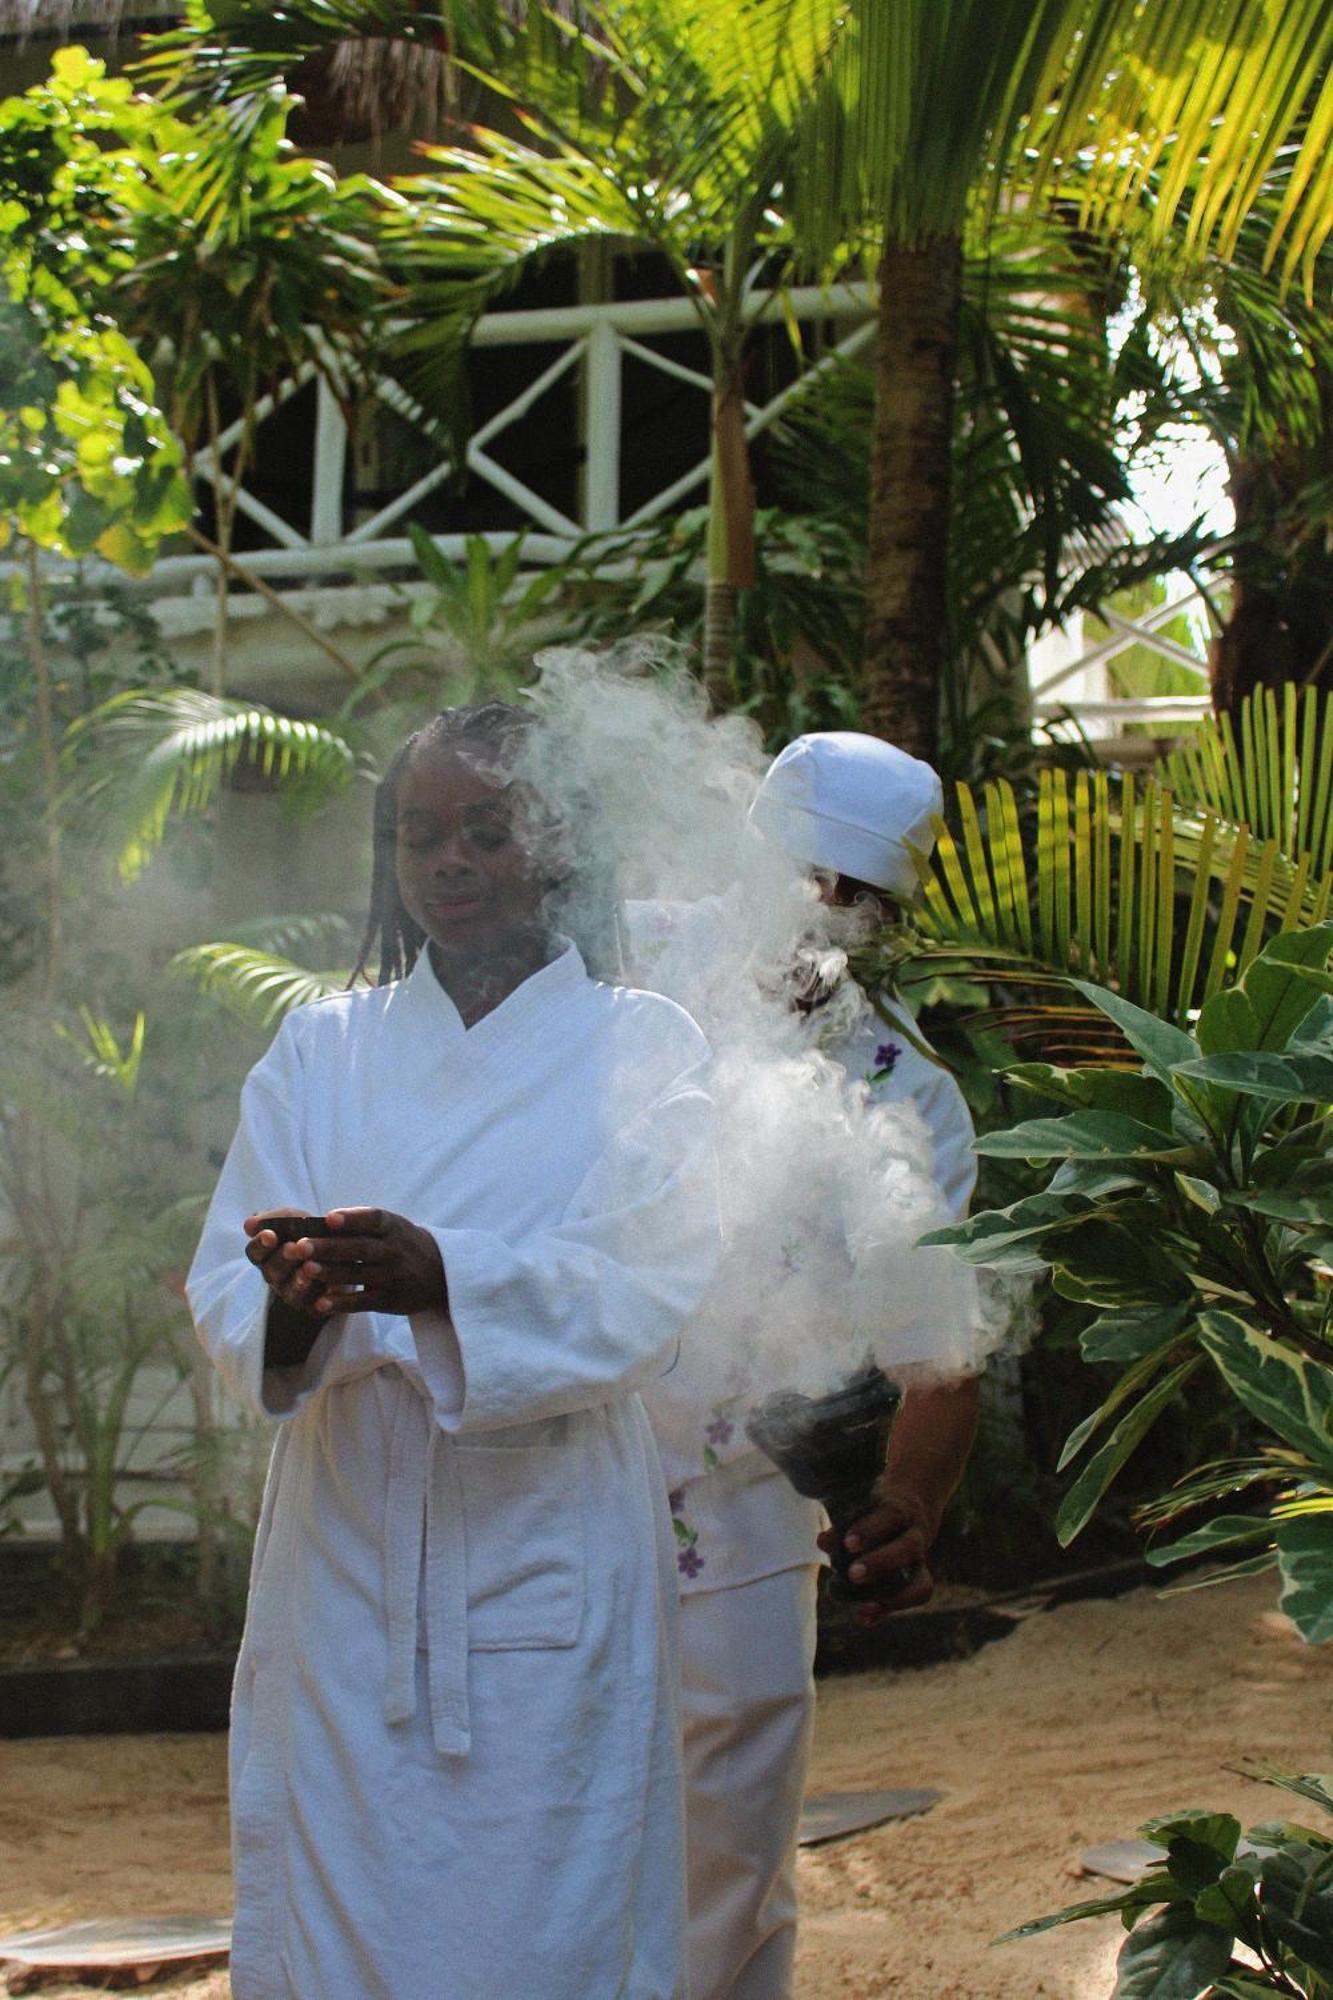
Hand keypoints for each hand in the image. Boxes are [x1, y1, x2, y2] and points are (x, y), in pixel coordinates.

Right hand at [244, 1208, 328, 1318]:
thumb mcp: (296, 1219)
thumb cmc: (311, 1233)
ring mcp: (294, 1294)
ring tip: (307, 1269)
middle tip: (292, 1248)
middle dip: (282, 1259)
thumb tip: (248, 1225)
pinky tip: (328, 1289)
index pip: (255, 1252)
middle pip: (273, 1271)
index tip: (271, 1235)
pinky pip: (315, 1307)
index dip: (261, 1244)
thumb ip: (275, 1219)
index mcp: (267, 1255)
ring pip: (292, 1291)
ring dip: (299, 1280)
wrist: (343, 1255)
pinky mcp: (315, 1307)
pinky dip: (320, 1300)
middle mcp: (276, 1277)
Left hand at [262, 1207, 446, 1318]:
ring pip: (359, 1275)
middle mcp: (394, 1250)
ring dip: (331, 1273)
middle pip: (359, 1248)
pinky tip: (321, 1303)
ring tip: (305, 1271)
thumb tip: (319, 1223)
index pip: (372, 1219)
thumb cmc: (402, 1243)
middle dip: (329, 1247)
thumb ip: (361, 1223)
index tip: (328, 1219)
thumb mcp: (392, 1227)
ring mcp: (392, 1276)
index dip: (351, 1219)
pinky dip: (342, 1303)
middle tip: (300, 1246)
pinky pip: (363, 1302)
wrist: (441, 1273)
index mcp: (392, 1227)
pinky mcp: (390, 1300)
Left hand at [817, 1481, 936, 1627]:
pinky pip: (912, 1600)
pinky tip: (864, 1618)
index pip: (891, 1516)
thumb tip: (823, 1542)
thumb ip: (842, 1524)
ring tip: (864, 1608)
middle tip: (853, 1575)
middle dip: (880, 1563)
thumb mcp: (862, 1507)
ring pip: (921, 1583)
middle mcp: (916, 1536)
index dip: (870, 1531)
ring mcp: (921, 1562)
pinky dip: (886, 1611)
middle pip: (908, 1549)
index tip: (848, 1544)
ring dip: (891, 1598)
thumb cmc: (877, 1509)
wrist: (912, 1511)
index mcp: (901, 1511)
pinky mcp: (919, 1581)